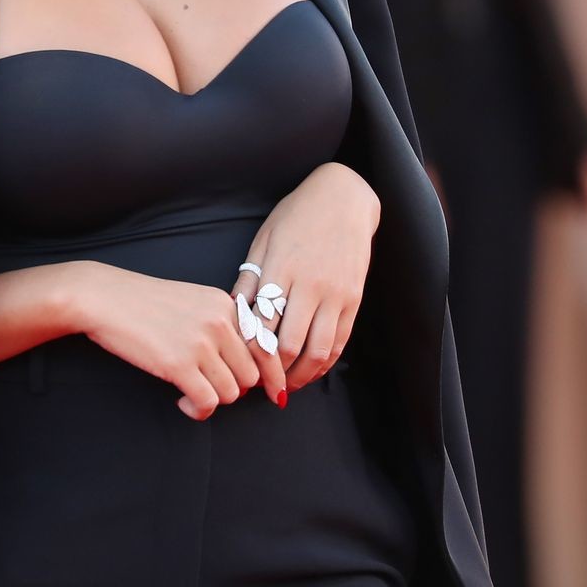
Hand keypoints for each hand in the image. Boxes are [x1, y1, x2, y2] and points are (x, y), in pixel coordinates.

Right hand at [71, 265, 262, 420]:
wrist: (104, 298)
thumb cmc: (144, 302)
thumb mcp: (194, 301)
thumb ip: (221, 323)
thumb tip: (242, 360)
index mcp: (226, 305)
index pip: (266, 346)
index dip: (273, 375)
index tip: (277, 394)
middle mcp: (220, 322)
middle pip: (251, 375)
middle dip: (235, 389)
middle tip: (211, 389)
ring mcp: (201, 344)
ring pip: (232, 392)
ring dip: (214, 400)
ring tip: (193, 395)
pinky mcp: (179, 365)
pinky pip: (207, 402)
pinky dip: (198, 410)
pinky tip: (182, 401)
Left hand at [229, 161, 380, 398]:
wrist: (344, 198)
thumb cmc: (296, 216)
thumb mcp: (264, 240)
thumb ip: (248, 279)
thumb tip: (232, 314)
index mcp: (281, 270)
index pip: (262, 325)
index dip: (250, 355)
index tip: (241, 370)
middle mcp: (310, 285)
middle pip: (288, 345)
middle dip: (273, 374)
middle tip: (261, 388)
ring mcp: (336, 293)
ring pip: (318, 350)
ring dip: (301, 376)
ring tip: (286, 387)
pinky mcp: (354, 297)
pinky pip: (340, 340)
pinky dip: (325, 363)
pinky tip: (311, 371)